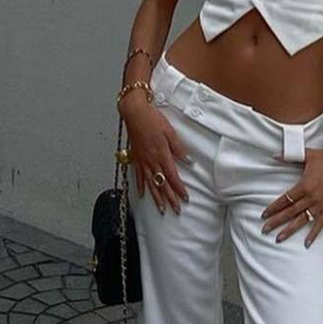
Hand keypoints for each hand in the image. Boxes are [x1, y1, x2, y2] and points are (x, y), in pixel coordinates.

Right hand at [120, 94, 191, 215]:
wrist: (135, 113)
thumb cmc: (152, 120)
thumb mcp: (170, 132)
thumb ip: (178, 148)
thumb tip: (188, 160)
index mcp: (162, 155)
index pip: (173, 177)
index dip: (179, 189)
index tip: (185, 198)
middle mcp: (151, 161)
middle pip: (162, 184)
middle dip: (170, 198)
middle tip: (176, 210)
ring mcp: (142, 161)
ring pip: (150, 184)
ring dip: (156, 198)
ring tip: (161, 209)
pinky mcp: (136, 158)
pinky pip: (138, 176)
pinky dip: (140, 187)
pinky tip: (142, 195)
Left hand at [261, 147, 322, 246]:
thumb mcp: (306, 155)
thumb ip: (289, 156)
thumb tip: (274, 155)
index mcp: (304, 186)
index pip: (284, 200)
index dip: (273, 208)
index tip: (264, 214)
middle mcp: (311, 198)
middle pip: (289, 213)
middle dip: (275, 222)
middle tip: (265, 229)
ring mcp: (321, 204)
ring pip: (302, 220)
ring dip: (289, 230)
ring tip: (279, 238)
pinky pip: (320, 224)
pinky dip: (313, 234)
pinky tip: (306, 243)